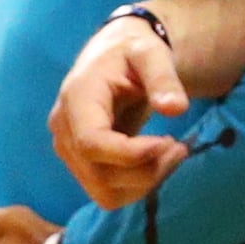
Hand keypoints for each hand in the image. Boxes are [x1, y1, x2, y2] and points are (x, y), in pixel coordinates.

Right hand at [50, 20, 193, 210]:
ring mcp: (69, 151)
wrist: (115, 56)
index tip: (169, 142)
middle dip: (146, 170)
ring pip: (104, 192)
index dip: (130, 154)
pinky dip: (137, 186)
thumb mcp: (151, 53)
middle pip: (99, 174)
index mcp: (76, 99)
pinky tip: (157, 162)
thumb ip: (163, 78)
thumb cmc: (132, 51)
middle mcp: (64, 130)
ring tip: (172, 154)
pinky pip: (107, 192)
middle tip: (180, 148)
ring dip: (145, 183)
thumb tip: (176, 109)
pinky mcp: (81, 164)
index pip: (92, 143)